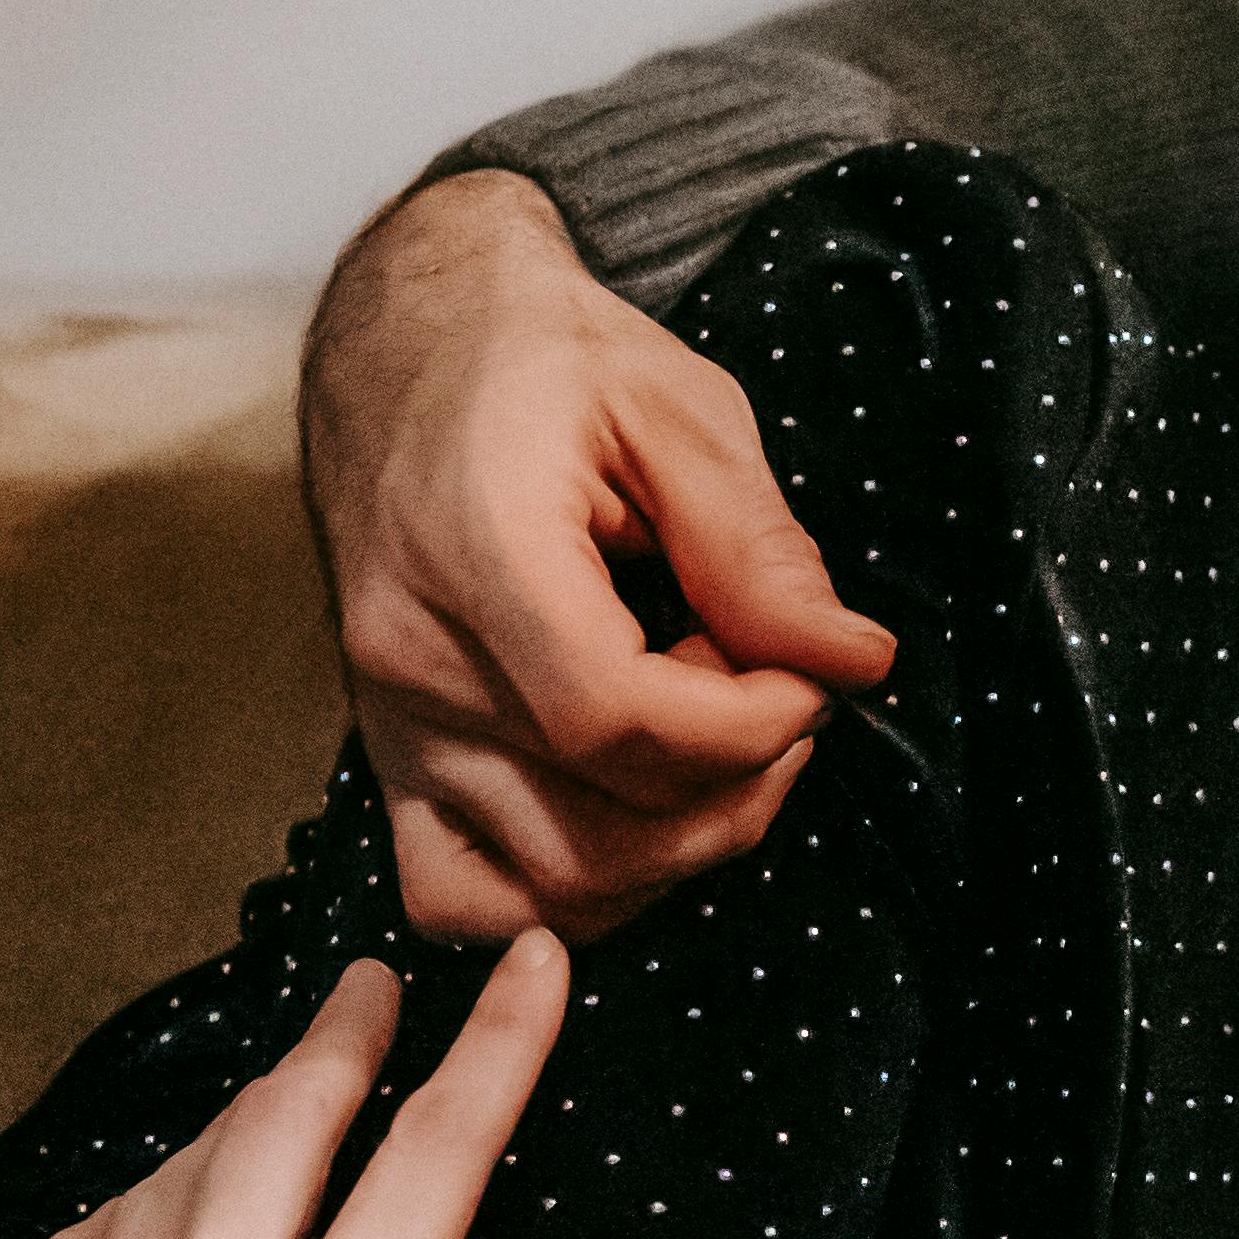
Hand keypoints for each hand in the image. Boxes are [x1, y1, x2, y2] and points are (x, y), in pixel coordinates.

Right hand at [304, 169, 893, 942]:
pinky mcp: (383, 755)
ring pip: (542, 888)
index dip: (748, 727)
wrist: (406, 341)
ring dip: (670, 850)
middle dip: (735, 790)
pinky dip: (562, 893)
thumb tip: (854, 663)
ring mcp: (386, 722)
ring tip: (711, 735)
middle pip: (594, 828)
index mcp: (479, 553)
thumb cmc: (546, 360)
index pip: (620, 721)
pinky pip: (456, 897)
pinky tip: (635, 812)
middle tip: (781, 696)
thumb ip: (760, 549)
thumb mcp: (678, 411)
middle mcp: (411, 659)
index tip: (812, 677)